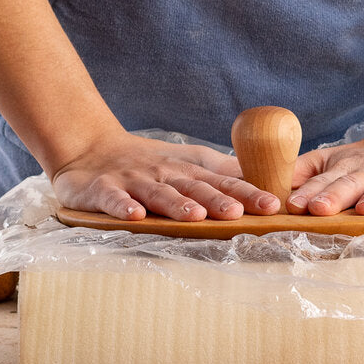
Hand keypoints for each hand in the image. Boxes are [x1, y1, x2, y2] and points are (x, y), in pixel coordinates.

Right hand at [51, 129, 281, 220]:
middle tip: (239, 213)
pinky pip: (114, 199)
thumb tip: (264, 182)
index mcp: (188, 170)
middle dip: (218, 200)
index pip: (222, 181)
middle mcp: (165, 174)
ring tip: (195, 216)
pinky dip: (123, 207)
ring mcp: (135, 181)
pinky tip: (135, 216)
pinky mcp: (104, 189)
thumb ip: (222, 171)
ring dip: (177, 205)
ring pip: (159, 194)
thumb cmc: (147, 161)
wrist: (91, 147)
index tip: (272, 204)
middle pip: (195, 187)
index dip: (247, 192)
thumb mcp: (187, 162)